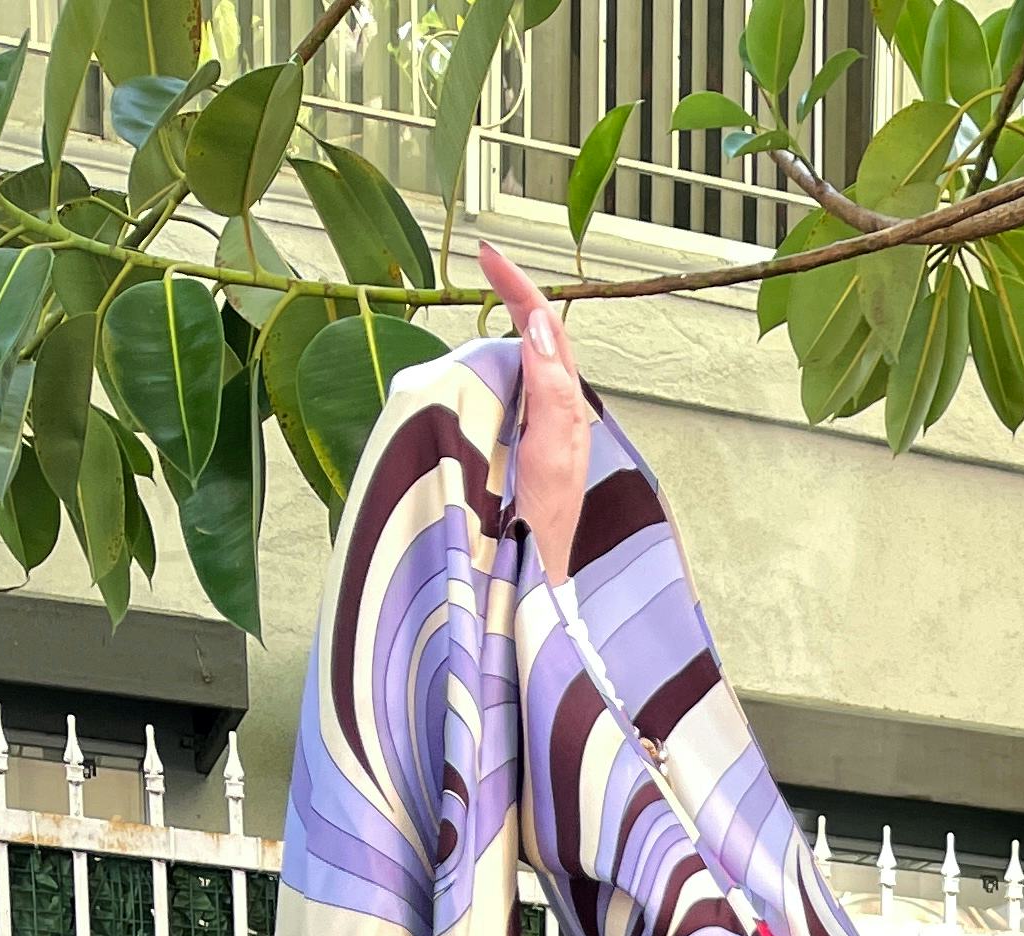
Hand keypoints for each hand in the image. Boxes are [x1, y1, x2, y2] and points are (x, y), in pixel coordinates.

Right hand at [479, 241, 592, 580]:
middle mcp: (550, 416)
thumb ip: (551, 393)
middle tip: (482, 270)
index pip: (545, 332)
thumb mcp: (553, 458)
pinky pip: (492, 398)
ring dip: (492, 337)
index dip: (519, 289)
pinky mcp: (508, 452)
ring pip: (511, 367)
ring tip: (475, 312)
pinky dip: (476, 375)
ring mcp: (529, 433)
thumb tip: (539, 324)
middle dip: (508, 301)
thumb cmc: (543, 535)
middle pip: (530, 342)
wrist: (526, 591)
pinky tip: (460, 376)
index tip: (487, 255)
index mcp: (563, 411)